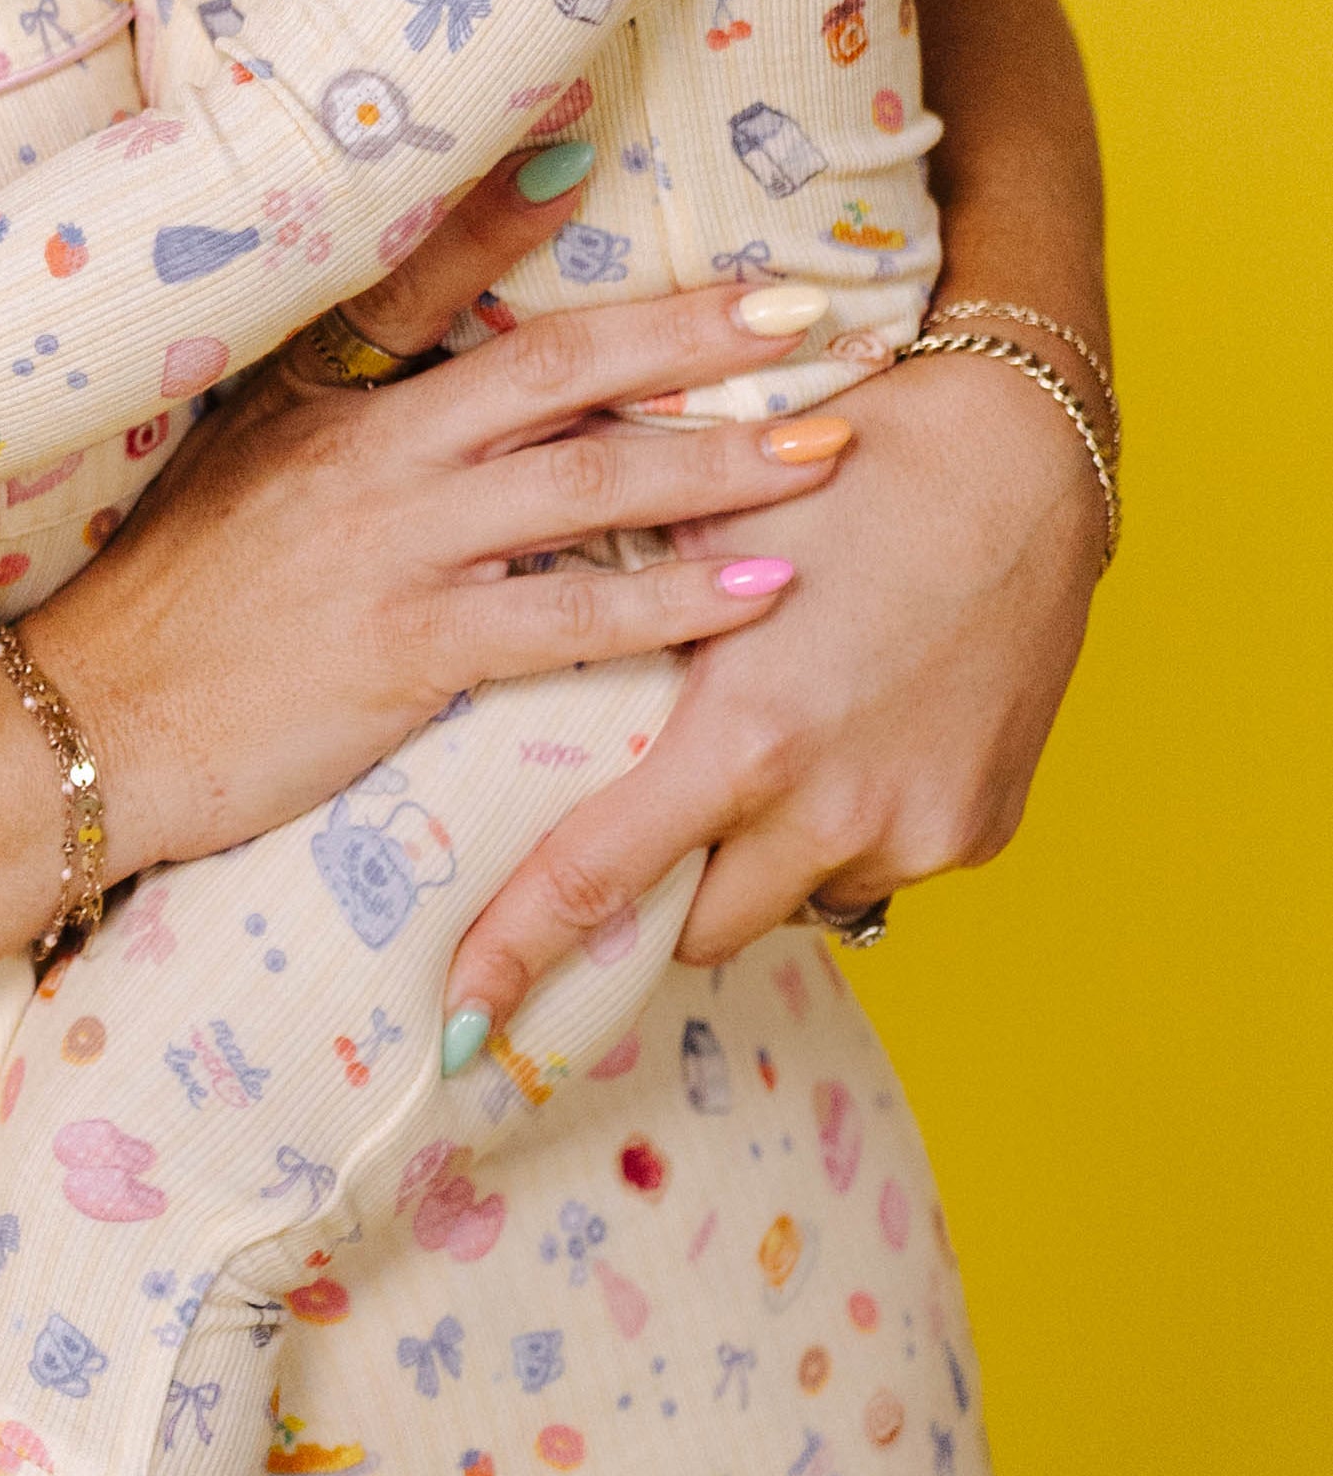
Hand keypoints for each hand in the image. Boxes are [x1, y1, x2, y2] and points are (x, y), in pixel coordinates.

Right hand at [25, 212, 859, 884]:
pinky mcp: (411, 649)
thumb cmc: (174, 599)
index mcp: (323, 391)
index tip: (612, 150)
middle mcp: (370, 452)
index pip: (430, 270)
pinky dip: (675, 601)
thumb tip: (439, 353)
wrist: (88, 721)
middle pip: (561, 366)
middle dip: (696, 336)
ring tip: (826, 449)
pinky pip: (571, 617)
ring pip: (588, 483)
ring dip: (720, 464)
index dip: (518, 210)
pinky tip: (760, 593)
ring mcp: (393, 547)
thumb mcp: (238, 454)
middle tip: (813, 315)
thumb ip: (340, 391)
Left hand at [440, 338, 1106, 1022]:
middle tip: (635, 837)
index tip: (452, 1024)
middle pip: (695, 928)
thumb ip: (600, 631)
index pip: (593, 882)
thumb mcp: (691, 534)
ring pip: (789, 904)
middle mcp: (833, 810)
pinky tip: (849, 745)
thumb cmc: (836, 467)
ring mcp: (917, 830)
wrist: (1022, 451)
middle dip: (655, 902)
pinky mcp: (979, 830)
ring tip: (764, 759)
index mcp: (745, 738)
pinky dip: (842, 834)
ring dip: (755, 863)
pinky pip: (876, 871)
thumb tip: (483, 671)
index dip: (512, 955)